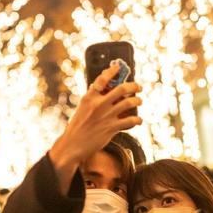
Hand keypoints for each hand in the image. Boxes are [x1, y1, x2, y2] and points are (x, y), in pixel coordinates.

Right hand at [49, 62, 141, 191]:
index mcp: (89, 97)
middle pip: (122, 89)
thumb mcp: (83, 108)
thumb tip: (109, 91)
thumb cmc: (78, 126)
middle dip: (134, 86)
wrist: (73, 145)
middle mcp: (98, 105)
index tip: (118, 67)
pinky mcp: (112, 128)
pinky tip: (137, 120)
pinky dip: (137, 120)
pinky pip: (130, 121)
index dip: (111, 71)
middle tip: (138, 87)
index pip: (102, 79)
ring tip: (139, 101)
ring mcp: (106, 116)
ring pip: (129, 103)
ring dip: (137, 101)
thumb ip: (95, 99)